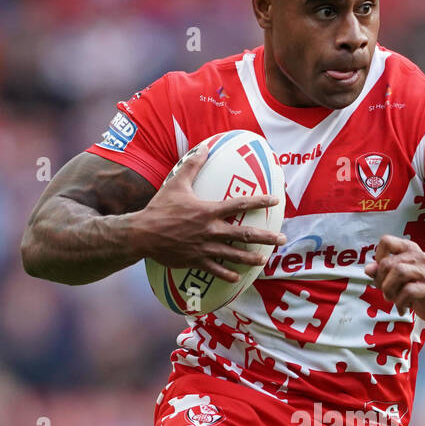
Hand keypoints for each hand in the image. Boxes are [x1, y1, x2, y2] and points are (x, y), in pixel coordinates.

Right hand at [136, 146, 286, 283]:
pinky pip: (216, 270)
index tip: (275, 200)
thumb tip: (205, 147)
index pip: (239, 204)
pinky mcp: (196, 261)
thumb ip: (193, 166)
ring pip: (233, 255)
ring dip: (251, 258)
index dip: (259, 201)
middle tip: (282, 239)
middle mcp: (210, 230)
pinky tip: (238, 278)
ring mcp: (204, 247)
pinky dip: (227, 275)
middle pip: (244, 234)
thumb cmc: (160, 207)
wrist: (142, 234)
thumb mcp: (176, 183)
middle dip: (266, 237)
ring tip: (264, 260)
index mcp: (208, 210)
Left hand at [365, 235, 424, 321]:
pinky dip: (400, 303)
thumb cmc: (416, 288)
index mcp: (409, 249)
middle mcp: (418, 257)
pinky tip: (402, 308)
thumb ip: (381, 272)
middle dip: (380, 281)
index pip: (386, 241)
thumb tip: (368, 269)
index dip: (378, 257)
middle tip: (386, 292)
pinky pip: (408, 291)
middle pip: (387, 263)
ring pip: (398, 272)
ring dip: (389, 290)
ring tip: (393, 299)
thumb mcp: (395, 278)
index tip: (383, 272)